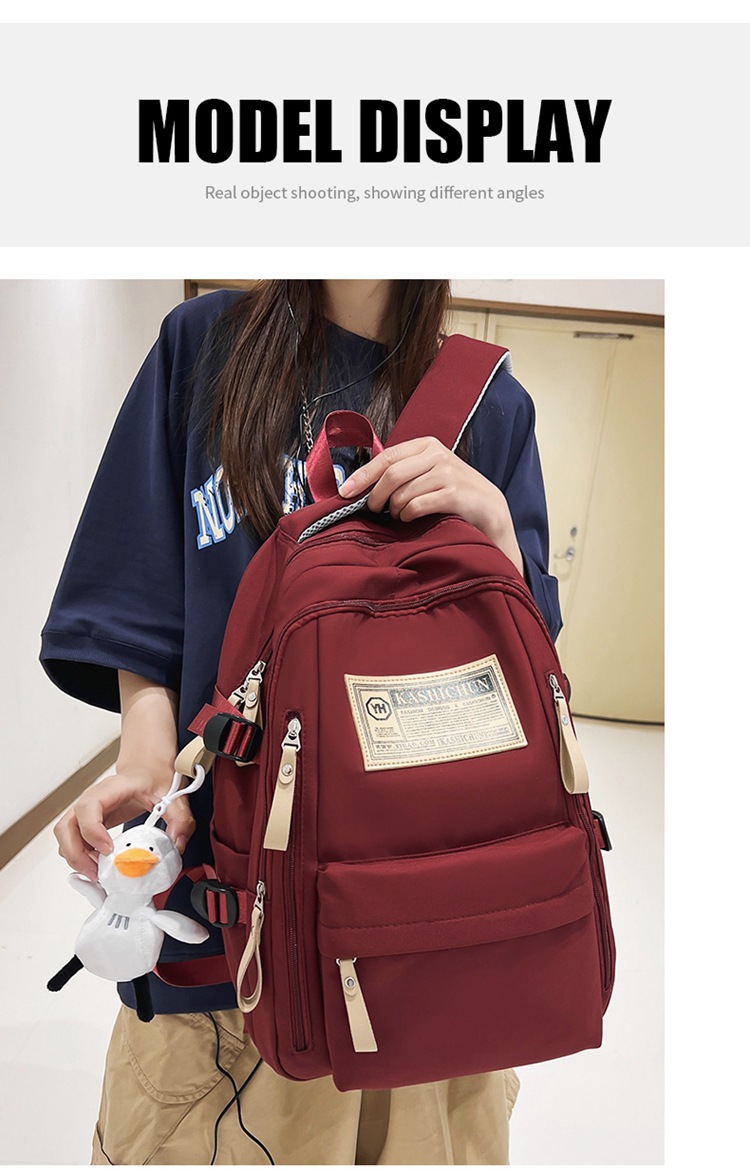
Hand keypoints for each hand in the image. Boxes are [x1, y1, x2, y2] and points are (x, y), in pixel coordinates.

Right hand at [53, 765, 194, 880]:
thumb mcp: (174, 794)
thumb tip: (177, 843)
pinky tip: (97, 864)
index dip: (92, 831)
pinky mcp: (87, 821)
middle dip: (76, 853)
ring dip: (75, 857)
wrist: (146, 766)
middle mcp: (93, 799)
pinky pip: (72, 840)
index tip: (108, 849)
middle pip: (66, 826)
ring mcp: (86, 810)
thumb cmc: (153, 775)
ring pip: (64, 835)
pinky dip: (79, 856)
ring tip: (97, 871)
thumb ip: (180, 819)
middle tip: (97, 872)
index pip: (89, 806)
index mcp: (112, 789)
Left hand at [338, 436, 524, 575]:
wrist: (488, 508)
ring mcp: (447, 473)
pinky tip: (411, 518)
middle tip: (372, 510)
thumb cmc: (451, 493)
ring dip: (394, 510)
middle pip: (391, 475)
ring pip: (402, 493)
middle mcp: (437, 455)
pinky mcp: (454, 494)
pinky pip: (416, 506)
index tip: (345, 492)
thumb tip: (361, 485)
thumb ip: (402, 471)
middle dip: (376, 496)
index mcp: (426, 445)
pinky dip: (408, 516)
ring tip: (398, 516)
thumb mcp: (428, 472)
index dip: (362, 475)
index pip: (386, 457)